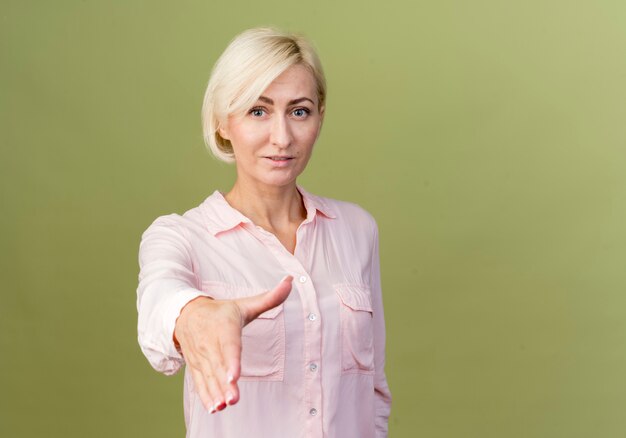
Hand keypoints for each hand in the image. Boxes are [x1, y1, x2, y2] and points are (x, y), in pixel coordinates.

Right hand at [173, 276, 292, 412]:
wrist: (185, 314)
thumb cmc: (221, 312)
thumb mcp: (244, 304)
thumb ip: (270, 298)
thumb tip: (290, 281)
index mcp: (224, 327)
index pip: (228, 345)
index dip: (231, 361)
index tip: (234, 375)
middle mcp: (210, 343)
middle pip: (218, 365)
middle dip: (225, 384)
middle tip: (233, 399)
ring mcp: (201, 356)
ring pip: (208, 377)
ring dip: (216, 393)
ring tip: (224, 406)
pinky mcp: (196, 366)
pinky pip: (200, 382)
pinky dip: (205, 395)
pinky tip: (214, 408)